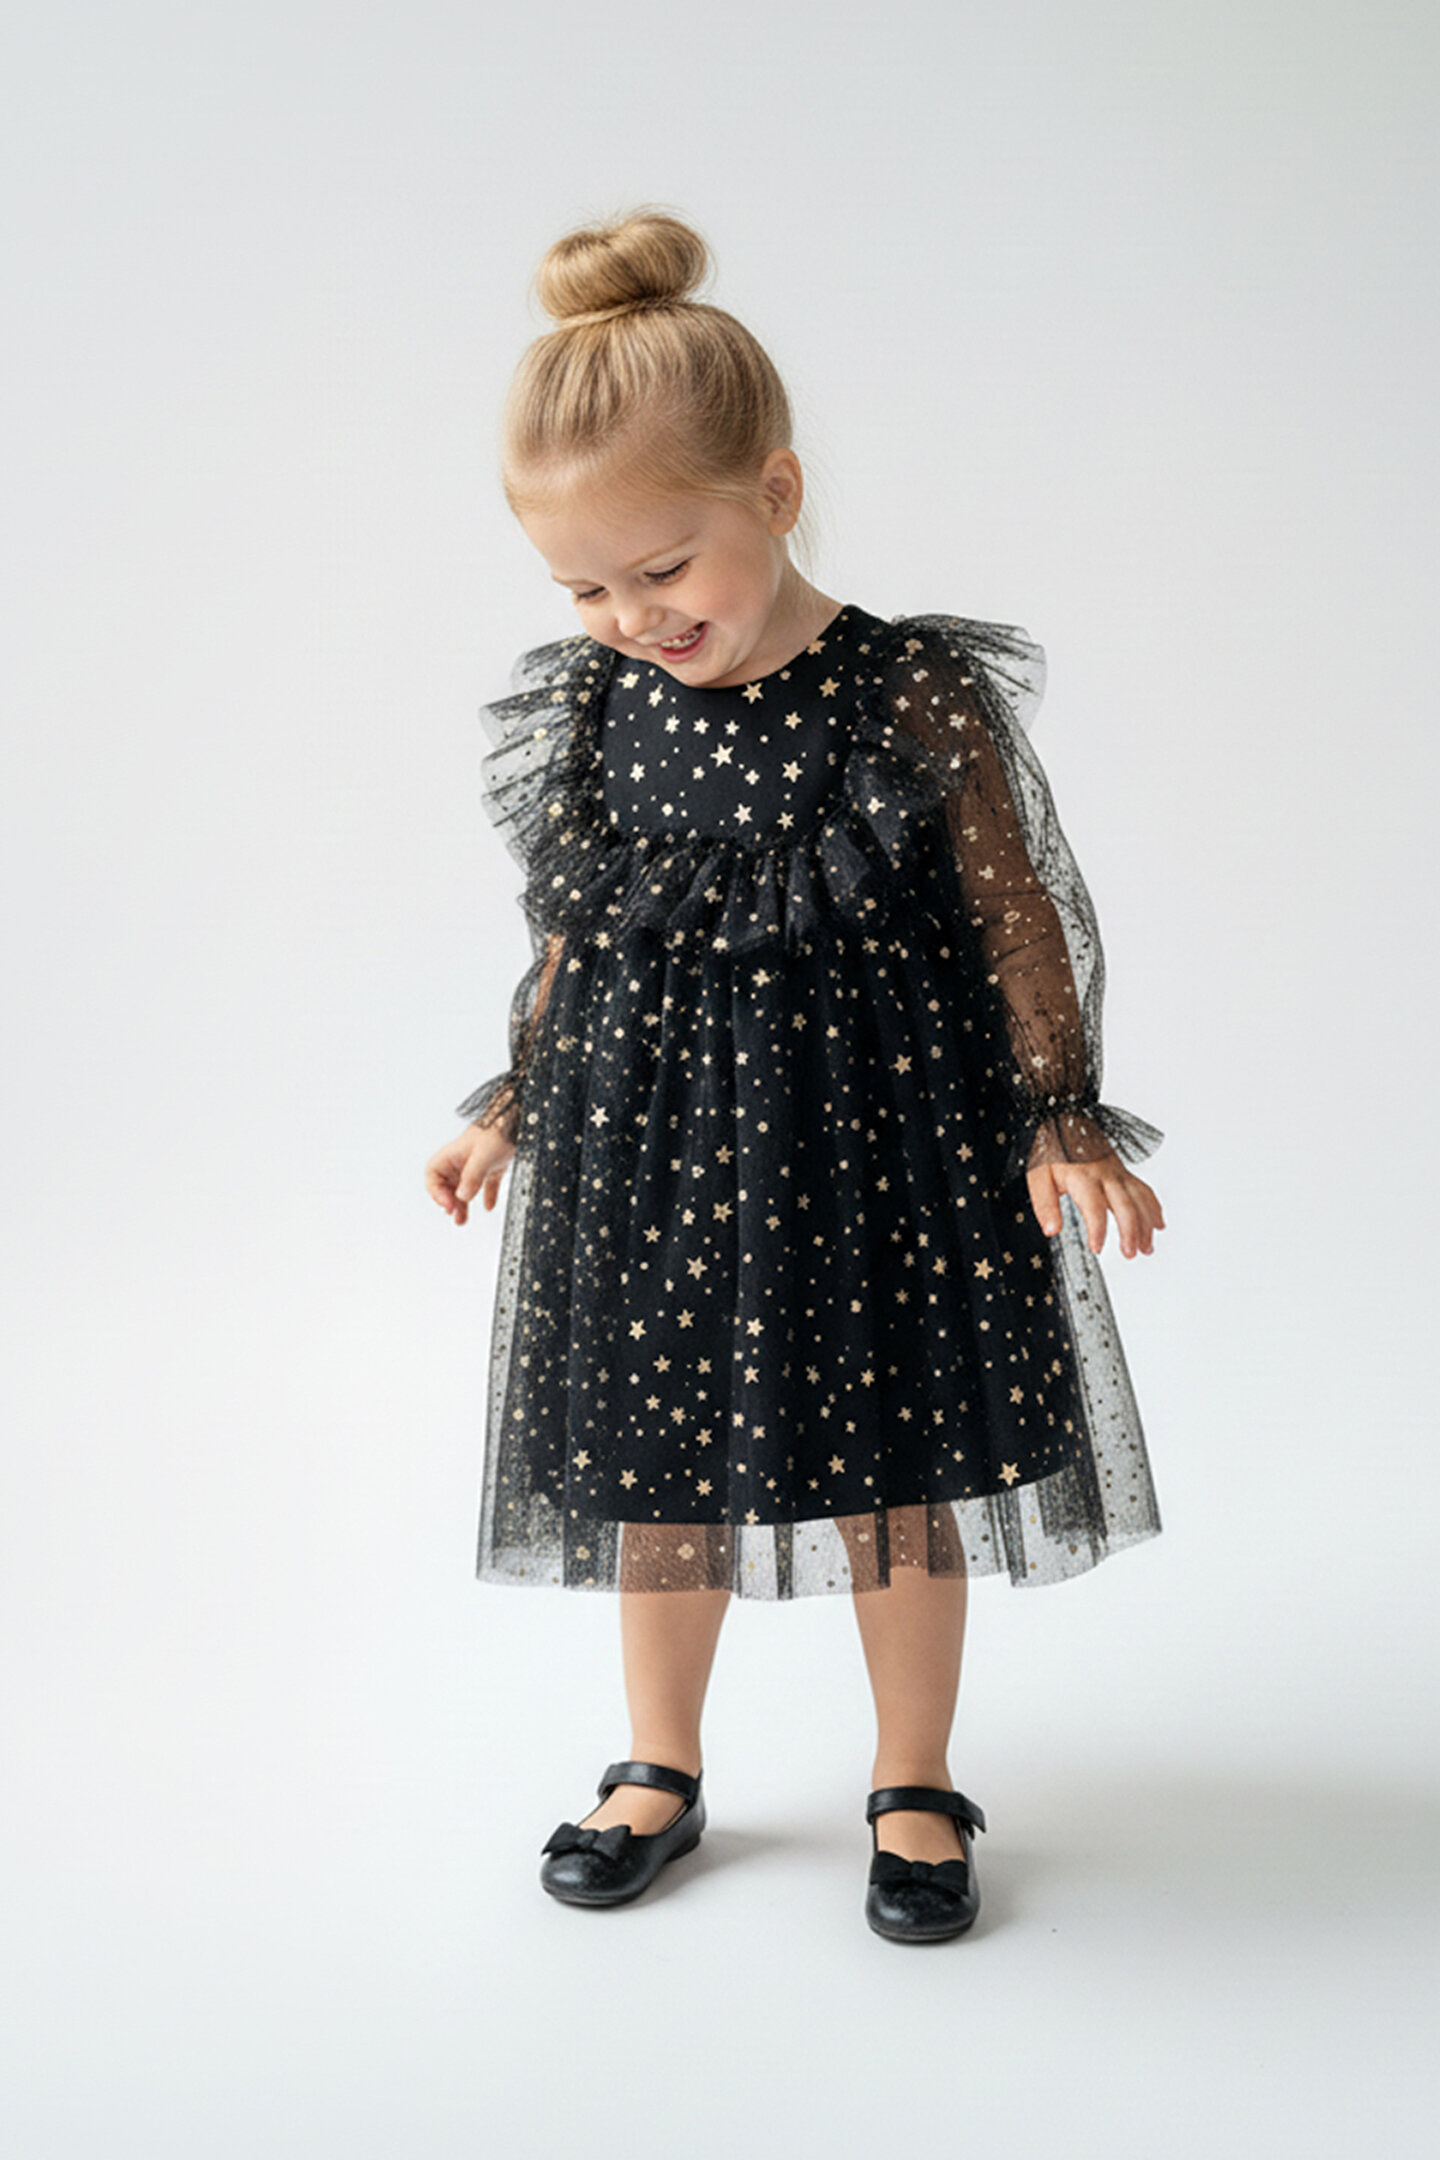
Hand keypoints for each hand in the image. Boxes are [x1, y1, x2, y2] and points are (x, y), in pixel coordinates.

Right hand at [424, 1122, 514, 1226]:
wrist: (519, 1116)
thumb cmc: (498, 1130)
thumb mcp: (484, 1155)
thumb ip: (472, 1176)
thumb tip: (462, 1197)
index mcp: (453, 1154)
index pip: (433, 1174)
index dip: (436, 1191)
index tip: (448, 1203)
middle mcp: (462, 1159)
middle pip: (447, 1184)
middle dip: (449, 1201)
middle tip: (454, 1215)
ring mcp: (477, 1163)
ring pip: (464, 1187)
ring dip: (462, 1204)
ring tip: (462, 1221)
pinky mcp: (493, 1166)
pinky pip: (485, 1185)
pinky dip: (486, 1196)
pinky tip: (489, 1207)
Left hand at [1026, 1153, 1164, 1257]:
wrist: (1065, 1121)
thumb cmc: (1052, 1149)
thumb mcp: (1038, 1175)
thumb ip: (1045, 1204)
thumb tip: (1051, 1230)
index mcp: (1083, 1176)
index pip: (1094, 1207)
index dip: (1097, 1229)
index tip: (1096, 1248)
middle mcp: (1105, 1174)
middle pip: (1125, 1204)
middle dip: (1130, 1232)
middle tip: (1130, 1253)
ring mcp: (1118, 1173)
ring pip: (1139, 1199)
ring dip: (1146, 1225)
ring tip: (1146, 1248)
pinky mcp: (1124, 1172)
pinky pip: (1144, 1190)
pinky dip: (1153, 1208)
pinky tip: (1158, 1224)